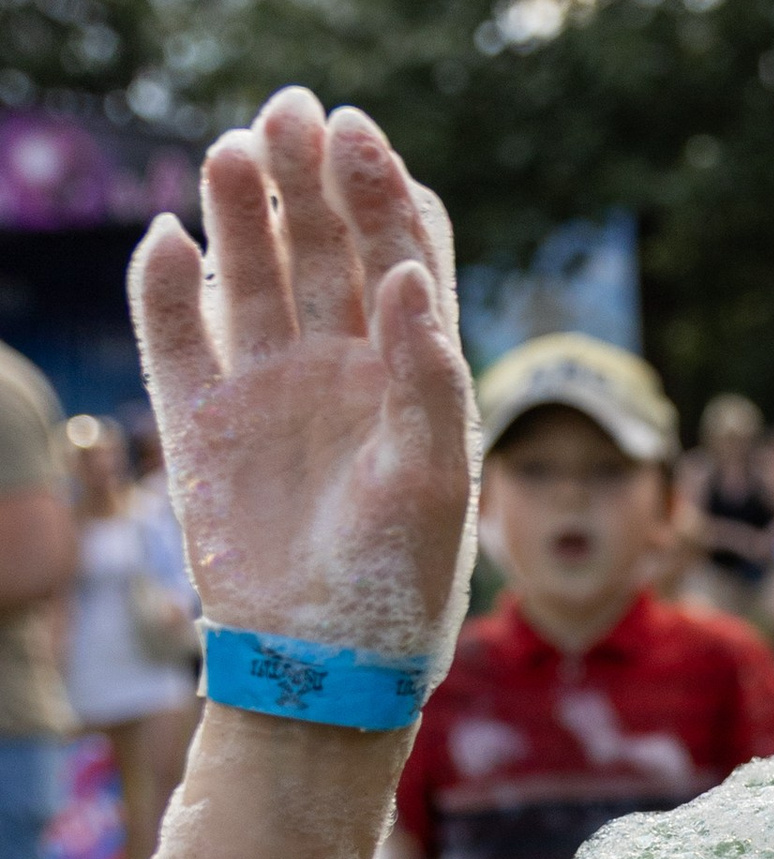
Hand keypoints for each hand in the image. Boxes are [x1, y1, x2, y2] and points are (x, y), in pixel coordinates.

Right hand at [134, 89, 474, 660]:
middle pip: (322, 243)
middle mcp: (341, 363)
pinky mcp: (200, 418)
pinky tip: (170, 240)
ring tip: (236, 151)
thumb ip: (429, 377)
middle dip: (308, 175)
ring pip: (250, 270)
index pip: (401, 253)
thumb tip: (405, 276)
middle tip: (289, 113)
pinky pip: (173, 332)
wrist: (325, 659)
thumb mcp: (437, 478)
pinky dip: (165, 284)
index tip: (359, 136)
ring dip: (240, 209)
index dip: (380, 190)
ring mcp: (268, 384)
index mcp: (411, 370)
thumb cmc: (403, 578)